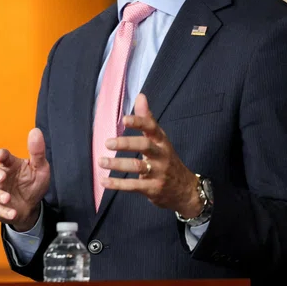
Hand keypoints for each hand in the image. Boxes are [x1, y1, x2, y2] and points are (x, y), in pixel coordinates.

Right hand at [0, 128, 50, 230]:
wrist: (31, 208)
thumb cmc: (34, 184)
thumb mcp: (40, 168)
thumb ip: (37, 151)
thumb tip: (36, 131)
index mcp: (10, 164)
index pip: (2, 155)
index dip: (0, 155)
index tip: (2, 157)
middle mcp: (0, 175)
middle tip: (2, 178)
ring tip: (8, 198)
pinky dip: (3, 211)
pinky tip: (13, 213)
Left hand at [98, 93, 201, 217]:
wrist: (185, 189)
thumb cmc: (167, 160)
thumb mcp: (160, 139)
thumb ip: (148, 119)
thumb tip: (140, 96)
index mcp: (162, 141)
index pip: (152, 128)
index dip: (139, 123)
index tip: (124, 120)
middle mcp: (161, 155)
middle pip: (145, 146)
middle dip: (126, 143)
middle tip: (107, 143)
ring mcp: (158, 172)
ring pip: (137, 166)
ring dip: (117, 164)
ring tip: (101, 161)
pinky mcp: (153, 188)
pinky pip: (134, 186)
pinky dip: (118, 184)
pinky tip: (104, 181)